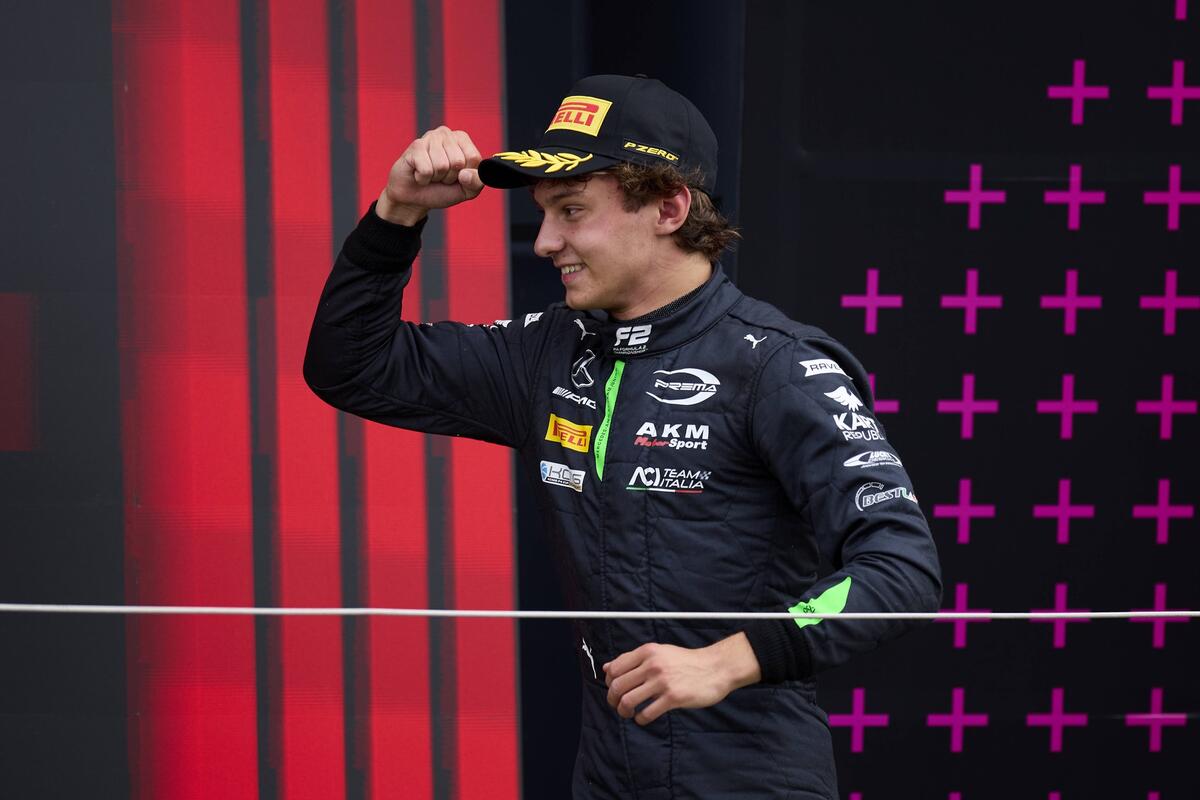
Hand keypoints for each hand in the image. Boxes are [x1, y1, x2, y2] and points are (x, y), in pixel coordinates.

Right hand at [376, 126, 484, 224]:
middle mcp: (446, 133)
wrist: (414, 197)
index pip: (474, 158)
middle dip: (449, 177)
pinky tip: (419, 174)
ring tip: (430, 175)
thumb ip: (476, 182)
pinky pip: (426, 170)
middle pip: (458, 161)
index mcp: (462, 140)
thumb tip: (466, 174)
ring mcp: (430, 137)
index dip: (466, 175)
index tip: (456, 176)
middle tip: (440, 176)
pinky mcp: (415, 146)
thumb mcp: (466, 190)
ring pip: (442, 166)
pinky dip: (423, 179)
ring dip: (436, 177)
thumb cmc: (441, 189)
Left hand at [603, 633, 761, 725]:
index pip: (614, 668)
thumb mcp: (659, 653)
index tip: (615, 690)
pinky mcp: (673, 698)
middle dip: (612, 700)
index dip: (609, 682)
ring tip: (629, 713)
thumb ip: (633, 659)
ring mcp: (662, 682)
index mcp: (647, 652)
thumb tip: (606, 668)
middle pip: (617, 687)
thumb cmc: (686, 662)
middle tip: (618, 706)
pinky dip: (640, 719)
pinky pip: (646, 714)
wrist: (715, 667)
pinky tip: (644, 717)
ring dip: (624, 712)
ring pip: (628, 701)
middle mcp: (652, 665)